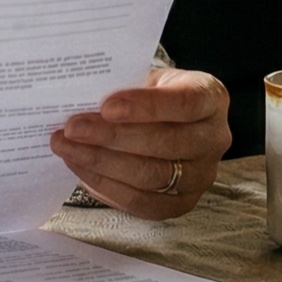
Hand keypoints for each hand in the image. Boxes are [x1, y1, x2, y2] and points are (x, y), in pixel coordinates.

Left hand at [51, 67, 230, 220]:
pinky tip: (80, 169)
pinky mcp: (182, 203)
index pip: (184, 103)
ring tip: (66, 148)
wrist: (169, 121)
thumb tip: (80, 100)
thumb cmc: (154, 94)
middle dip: (112, 137)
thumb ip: (126, 86)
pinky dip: (107, 186)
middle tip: (72, 129)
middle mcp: (215, 139)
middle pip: (165, 144)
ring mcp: (202, 175)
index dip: (146, 107)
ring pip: (152, 177)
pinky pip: (142, 202)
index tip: (106, 106)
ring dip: (102, 163)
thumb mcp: (149, 79)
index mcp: (211, 98)